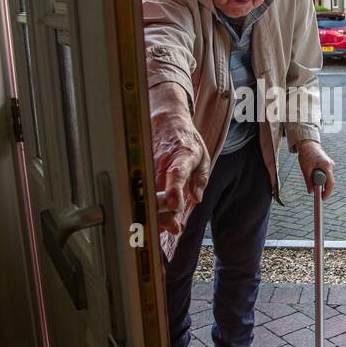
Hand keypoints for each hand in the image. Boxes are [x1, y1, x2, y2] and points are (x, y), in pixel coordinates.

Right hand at [151, 90, 209, 235]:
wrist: (166, 119)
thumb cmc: (186, 139)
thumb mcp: (203, 156)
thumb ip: (201, 178)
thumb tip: (197, 198)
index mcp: (182, 155)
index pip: (177, 173)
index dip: (174, 190)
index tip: (174, 206)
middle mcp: (163, 161)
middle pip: (158, 191)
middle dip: (164, 213)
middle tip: (175, 227)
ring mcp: (150, 165)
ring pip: (148, 194)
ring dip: (157, 213)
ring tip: (167, 227)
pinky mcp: (142, 168)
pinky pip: (144, 191)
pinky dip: (150, 205)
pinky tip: (157, 217)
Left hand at [296, 139, 334, 200]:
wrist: (308, 144)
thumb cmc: (306, 155)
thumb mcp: (305, 169)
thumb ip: (308, 181)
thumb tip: (311, 191)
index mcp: (327, 166)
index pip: (330, 183)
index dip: (327, 192)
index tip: (323, 198)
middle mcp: (331, 165)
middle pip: (329, 181)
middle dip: (322, 186)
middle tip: (314, 190)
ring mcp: (330, 165)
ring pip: (327, 178)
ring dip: (320, 180)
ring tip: (310, 173)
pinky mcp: (328, 165)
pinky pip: (325, 174)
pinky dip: (320, 176)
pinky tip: (313, 171)